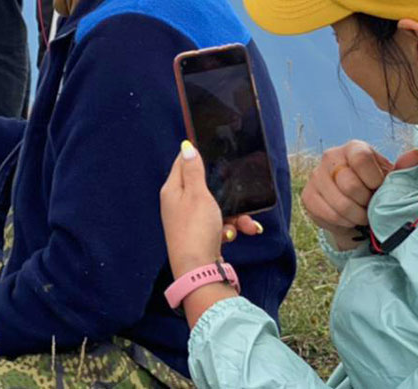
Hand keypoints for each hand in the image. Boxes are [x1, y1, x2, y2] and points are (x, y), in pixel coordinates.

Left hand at [160, 141, 260, 277]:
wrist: (198, 270)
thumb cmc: (196, 229)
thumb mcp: (197, 194)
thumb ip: (193, 170)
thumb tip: (186, 146)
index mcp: (173, 190)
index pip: (183, 163)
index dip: (199, 156)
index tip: (217, 153)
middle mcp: (178, 204)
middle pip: (205, 187)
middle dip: (227, 194)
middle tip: (240, 196)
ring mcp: (188, 220)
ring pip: (216, 208)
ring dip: (234, 215)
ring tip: (245, 224)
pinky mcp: (199, 235)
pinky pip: (218, 224)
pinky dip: (228, 228)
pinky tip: (233, 235)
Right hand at [300, 140, 417, 249]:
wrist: (354, 207)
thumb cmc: (375, 188)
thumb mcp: (391, 178)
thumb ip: (403, 168)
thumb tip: (416, 154)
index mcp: (353, 148)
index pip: (360, 158)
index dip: (373, 179)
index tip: (379, 189)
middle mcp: (330, 157)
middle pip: (349, 184)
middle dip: (366, 203)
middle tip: (371, 206)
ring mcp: (316, 176)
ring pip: (339, 203)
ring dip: (356, 215)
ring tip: (363, 215)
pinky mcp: (308, 195)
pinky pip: (328, 213)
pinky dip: (343, 222)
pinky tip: (349, 219)